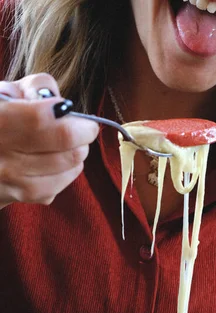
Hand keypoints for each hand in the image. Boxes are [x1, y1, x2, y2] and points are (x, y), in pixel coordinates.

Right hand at [0, 73, 98, 208]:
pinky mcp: (13, 198)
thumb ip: (37, 89)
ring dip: (75, 157)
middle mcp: (3, 158)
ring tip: (63, 145)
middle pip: (69, 153)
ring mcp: (9, 183)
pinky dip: (62, 174)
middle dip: (82, 140)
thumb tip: (64, 107)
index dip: (79, 124)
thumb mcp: (1, 90)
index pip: (52, 126)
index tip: (85, 121)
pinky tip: (49, 162)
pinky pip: (54, 189)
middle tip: (78, 131)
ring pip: (68, 172)